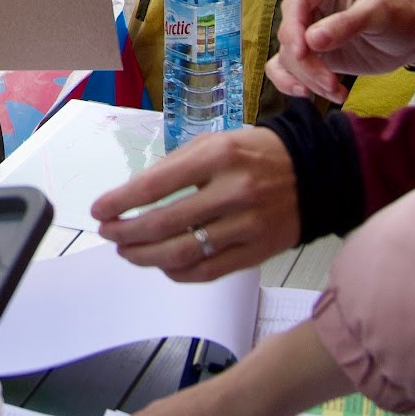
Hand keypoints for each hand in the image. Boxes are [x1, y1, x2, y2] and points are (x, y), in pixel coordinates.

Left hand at [92, 127, 299, 282]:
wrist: (315, 174)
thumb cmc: (256, 154)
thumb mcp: (215, 143)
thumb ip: (176, 166)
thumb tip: (134, 195)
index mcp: (218, 157)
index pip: (155, 185)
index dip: (120, 201)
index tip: (99, 210)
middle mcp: (232, 192)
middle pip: (163, 224)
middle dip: (126, 232)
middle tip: (109, 233)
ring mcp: (246, 226)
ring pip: (182, 253)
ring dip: (145, 256)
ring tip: (127, 251)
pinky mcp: (257, 253)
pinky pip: (207, 271)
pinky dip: (177, 272)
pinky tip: (162, 265)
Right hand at [266, 0, 414, 102]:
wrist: (410, 40)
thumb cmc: (398, 16)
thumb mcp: (377, 14)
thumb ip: (346, 24)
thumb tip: (311, 40)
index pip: (297, 1)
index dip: (294, 27)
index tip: (302, 52)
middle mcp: (309, 2)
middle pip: (289, 33)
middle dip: (306, 62)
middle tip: (329, 82)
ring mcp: (306, 29)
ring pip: (288, 55)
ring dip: (307, 78)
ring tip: (335, 90)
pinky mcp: (308, 53)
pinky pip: (285, 68)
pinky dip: (292, 83)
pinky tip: (311, 93)